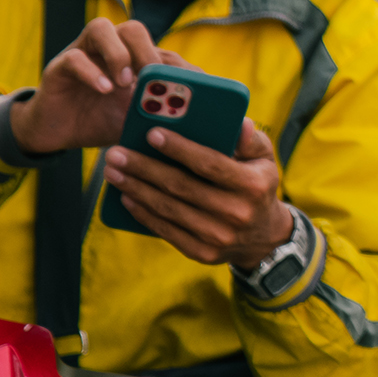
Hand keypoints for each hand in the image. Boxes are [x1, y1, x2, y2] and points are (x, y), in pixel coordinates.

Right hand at [10, 18, 189, 155]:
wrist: (59, 133)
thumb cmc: (102, 121)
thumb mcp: (135, 120)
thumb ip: (159, 115)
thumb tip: (194, 120)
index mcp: (132, 60)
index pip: (159, 49)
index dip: (176, 65)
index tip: (186, 88)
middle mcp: (109, 50)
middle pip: (132, 28)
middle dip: (147, 51)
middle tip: (152, 78)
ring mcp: (83, 54)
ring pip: (101, 28)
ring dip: (118, 53)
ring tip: (124, 82)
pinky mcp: (59, 67)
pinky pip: (74, 57)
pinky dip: (91, 72)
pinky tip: (104, 90)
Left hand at [104, 118, 291, 270]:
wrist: (264, 237)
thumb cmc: (257, 185)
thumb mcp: (264, 159)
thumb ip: (250, 140)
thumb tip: (240, 123)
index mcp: (252, 185)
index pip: (209, 164)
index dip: (179, 149)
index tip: (151, 134)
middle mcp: (236, 213)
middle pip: (181, 186)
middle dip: (143, 168)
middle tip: (116, 153)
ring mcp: (218, 236)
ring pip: (168, 209)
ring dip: (135, 189)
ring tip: (113, 172)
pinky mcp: (202, 253)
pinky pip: (166, 230)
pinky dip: (143, 213)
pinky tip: (126, 197)